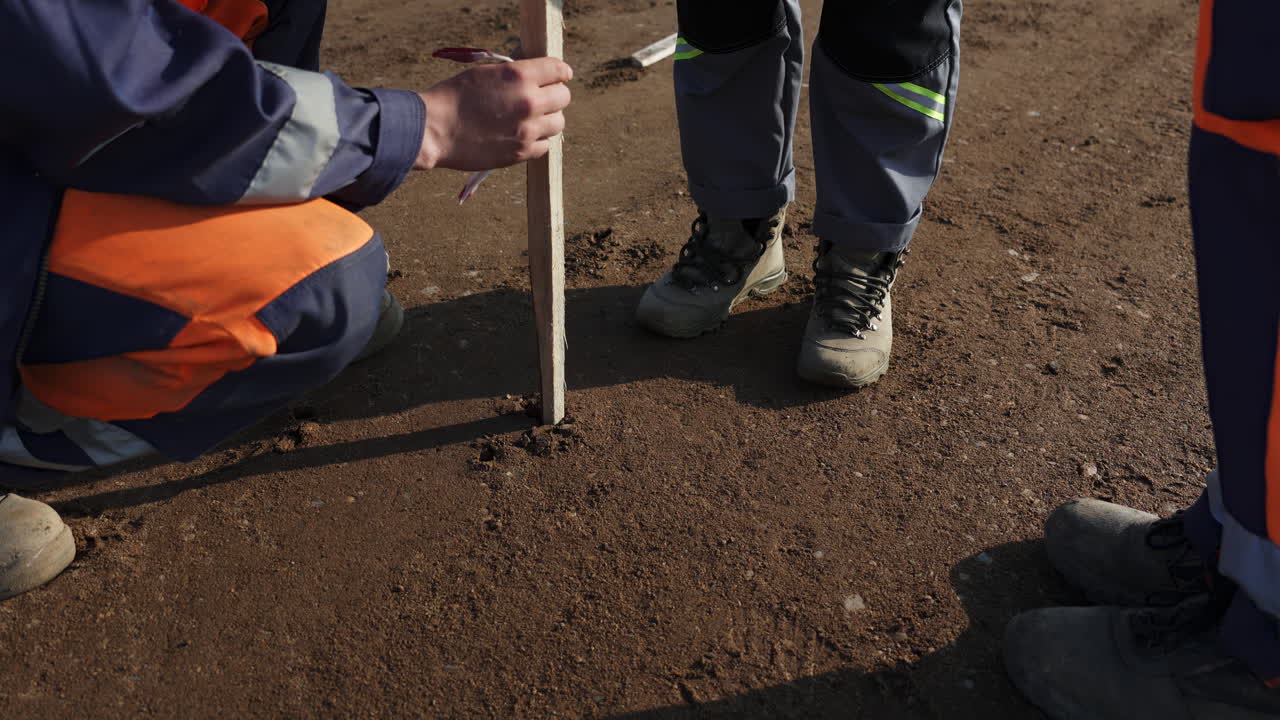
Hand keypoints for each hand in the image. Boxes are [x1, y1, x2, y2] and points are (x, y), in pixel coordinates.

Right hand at [415, 57, 572, 170]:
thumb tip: (537, 76)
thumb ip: (516, 74)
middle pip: (563, 97)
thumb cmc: (454, 96)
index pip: (559, 70)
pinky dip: (537, 140)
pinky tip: (522, 135)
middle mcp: (529, 102)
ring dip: (548, 119)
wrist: (434, 129)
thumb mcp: (486, 72)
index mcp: (520, 76)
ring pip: (558, 123)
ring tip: (530, 119)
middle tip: (541, 98)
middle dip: (554, 95)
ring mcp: (527, 130)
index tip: (557, 76)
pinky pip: (545, 146)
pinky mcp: (521, 153)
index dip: (560, 72)